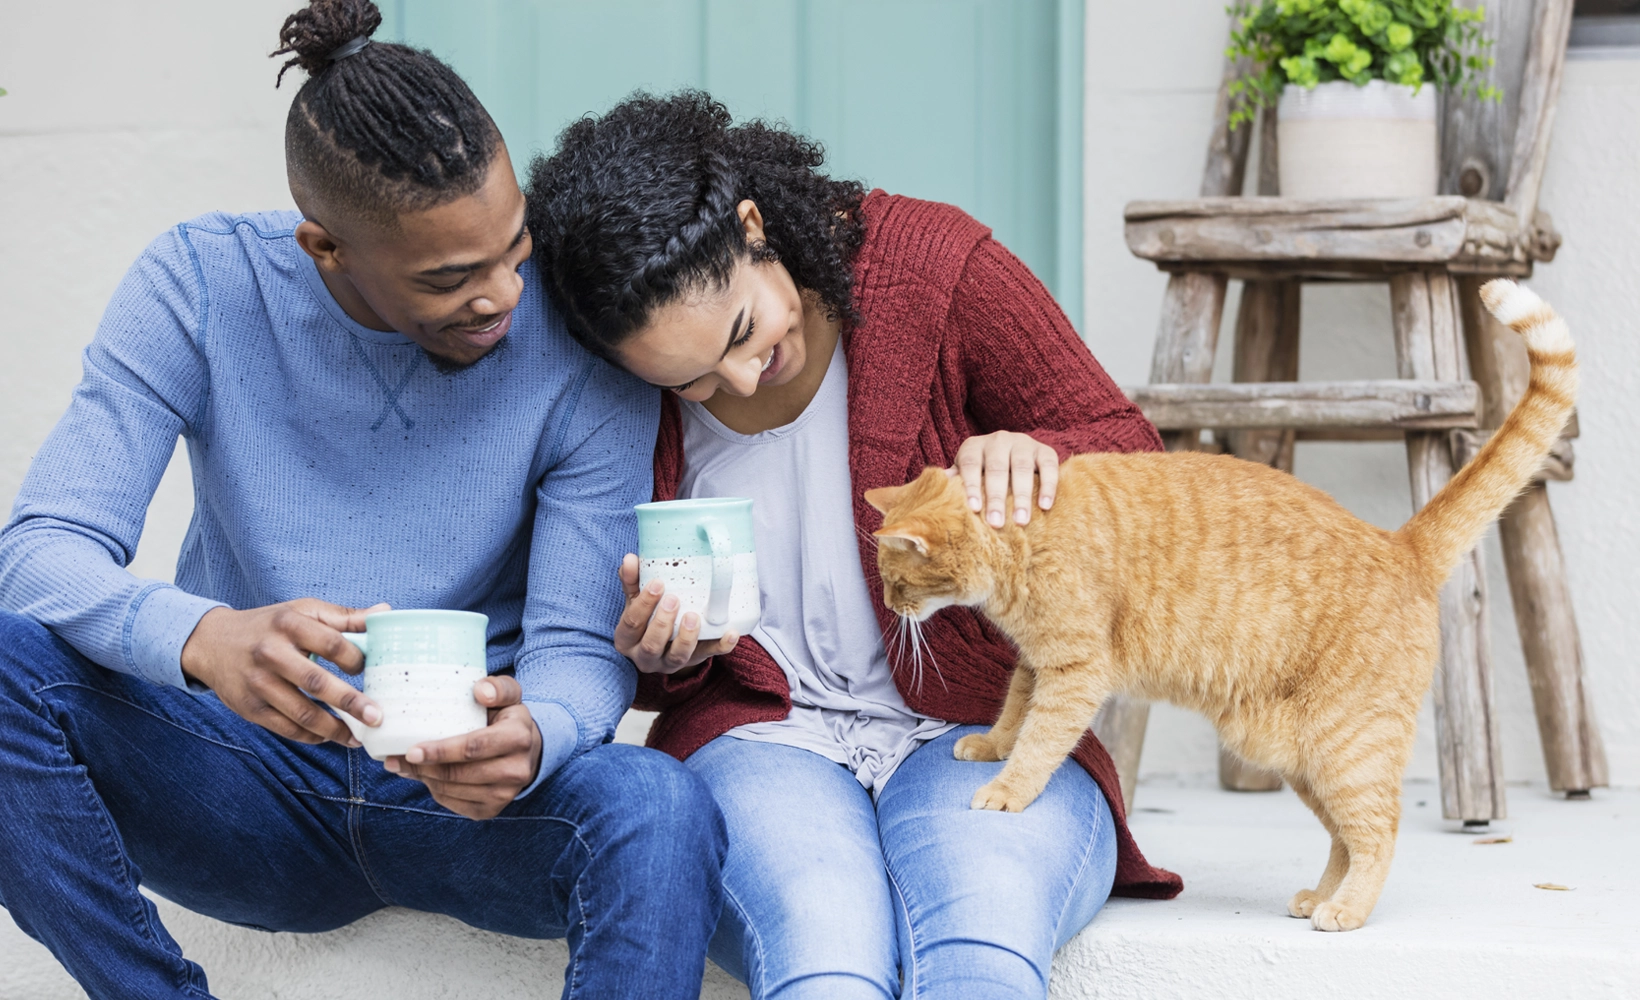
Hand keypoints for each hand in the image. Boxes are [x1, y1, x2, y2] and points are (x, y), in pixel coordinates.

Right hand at [180, 599, 389, 745]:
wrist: (212, 642)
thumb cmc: (269, 625)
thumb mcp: (302, 611)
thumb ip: (344, 617)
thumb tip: (385, 614)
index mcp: (289, 624)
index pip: (331, 643)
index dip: (354, 659)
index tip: (368, 670)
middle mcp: (271, 653)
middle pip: (316, 683)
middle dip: (350, 703)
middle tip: (377, 717)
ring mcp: (258, 683)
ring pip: (301, 712)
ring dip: (333, 729)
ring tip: (357, 737)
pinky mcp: (249, 708)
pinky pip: (285, 728)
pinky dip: (310, 736)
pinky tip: (329, 737)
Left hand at [385, 676, 541, 819]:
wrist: (527, 751)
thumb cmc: (507, 718)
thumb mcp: (508, 695)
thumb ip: (498, 687)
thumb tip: (480, 691)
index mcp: (518, 739)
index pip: (473, 748)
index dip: (440, 751)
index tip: (411, 750)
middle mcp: (516, 771)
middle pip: (458, 773)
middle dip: (421, 768)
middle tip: (394, 760)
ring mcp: (505, 794)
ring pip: (452, 790)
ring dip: (423, 779)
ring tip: (403, 766)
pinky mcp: (492, 810)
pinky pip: (453, 803)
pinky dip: (434, 790)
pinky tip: (424, 776)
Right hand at [614, 554, 738, 674]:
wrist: (662, 645)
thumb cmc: (646, 618)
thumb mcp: (635, 601)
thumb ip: (632, 581)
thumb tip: (630, 558)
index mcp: (627, 639)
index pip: (631, 624)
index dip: (643, 604)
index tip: (657, 583)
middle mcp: (646, 657)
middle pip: (651, 645)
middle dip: (662, 623)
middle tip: (674, 599)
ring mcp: (670, 662)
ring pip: (677, 658)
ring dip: (686, 638)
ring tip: (693, 616)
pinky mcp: (695, 660)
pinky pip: (709, 656)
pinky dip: (721, 646)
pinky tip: (730, 633)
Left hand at [950, 431, 1058, 527]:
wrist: (1014, 452)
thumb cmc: (983, 472)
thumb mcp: (966, 473)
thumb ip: (955, 481)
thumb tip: (937, 488)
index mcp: (974, 447)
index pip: (970, 465)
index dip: (972, 486)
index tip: (975, 509)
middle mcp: (998, 440)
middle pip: (997, 469)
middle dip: (996, 497)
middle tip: (996, 523)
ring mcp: (1023, 443)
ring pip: (1022, 468)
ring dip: (1022, 497)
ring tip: (1021, 521)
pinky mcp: (1045, 449)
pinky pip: (1049, 466)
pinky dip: (1048, 486)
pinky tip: (1045, 506)